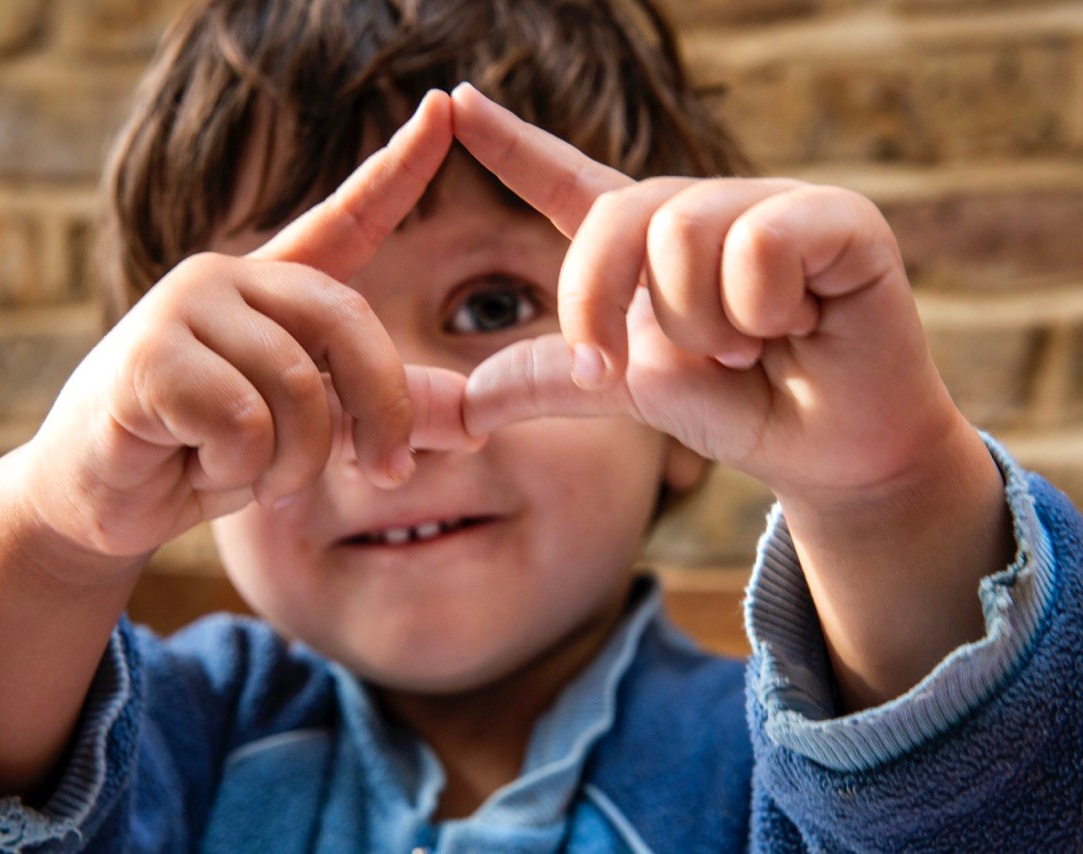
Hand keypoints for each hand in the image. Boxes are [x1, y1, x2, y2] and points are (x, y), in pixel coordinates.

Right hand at [19, 90, 478, 561]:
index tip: (445, 108)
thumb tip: (474, 422)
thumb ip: (379, 417)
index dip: (400, 168)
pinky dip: (240, 466)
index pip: (346, 217)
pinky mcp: (148, 355)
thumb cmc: (204, 454)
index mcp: (272, 287)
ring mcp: (183, 307)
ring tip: (260, 476)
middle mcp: (228, 277)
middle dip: (382, 408)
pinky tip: (196, 464)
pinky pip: (243, 418)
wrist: (99, 497)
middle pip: (346, 322)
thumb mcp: (308, 435)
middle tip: (386, 472)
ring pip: (299, 385)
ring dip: (297, 459)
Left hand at [453, 83, 962, 502]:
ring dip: (704, 324)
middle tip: (648, 367)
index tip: (457, 103)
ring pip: (685, 234)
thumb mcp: (627, 393)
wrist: (827, 454)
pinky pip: (760, 242)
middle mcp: (700, 211)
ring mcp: (768, 206)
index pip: (567, 180)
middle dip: (608, 305)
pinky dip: (764, 307)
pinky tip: (799, 323)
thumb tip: (462, 406)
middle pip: (616, 218)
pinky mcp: (836, 216)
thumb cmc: (735, 410)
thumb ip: (548, 380)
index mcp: (645, 244)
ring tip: (749, 346)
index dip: (511, 144)